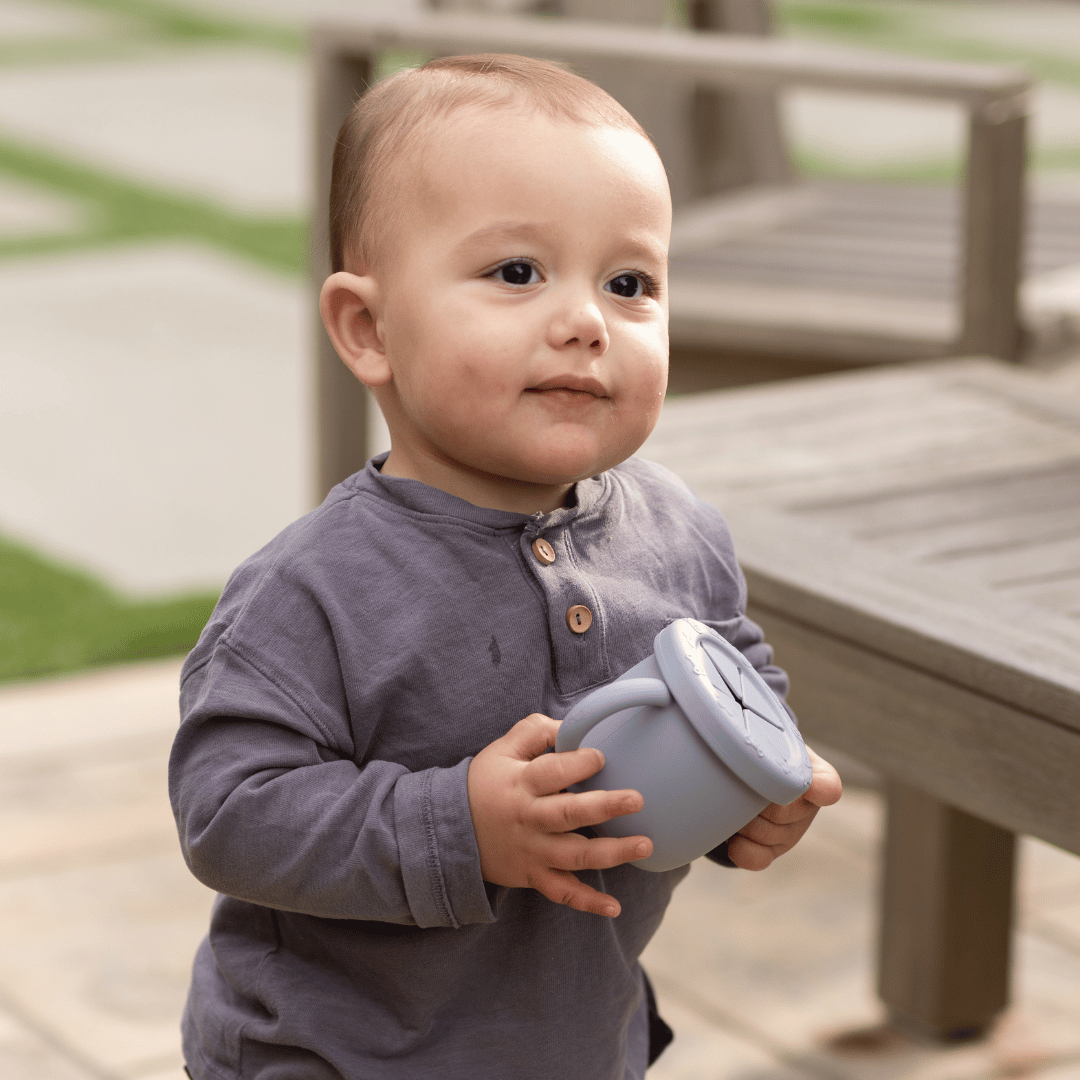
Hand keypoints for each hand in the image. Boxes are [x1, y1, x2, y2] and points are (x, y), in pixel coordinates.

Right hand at [467, 713, 652, 917]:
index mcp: (521, 783)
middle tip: (637, 799)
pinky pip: (562, 892)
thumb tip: (573, 726)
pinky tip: (614, 907)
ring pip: (573, 856)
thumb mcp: (502, 749)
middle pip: (568, 815)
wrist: (450, 831)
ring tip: (645, 845)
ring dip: (611, 853)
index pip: (552, 772)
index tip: (601, 756)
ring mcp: (532, 851)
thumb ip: (537, 732)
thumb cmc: (485, 782)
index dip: (578, 763)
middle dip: (604, 807)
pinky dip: (587, 902)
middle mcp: (529, 819)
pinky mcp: (533, 875)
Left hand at [726, 747, 842, 870]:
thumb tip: (734, 738)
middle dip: (755, 800)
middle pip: (784, 813)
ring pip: (766, 834)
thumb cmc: (764, 749)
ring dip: (742, 820)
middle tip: (735, 781)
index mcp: (815, 775)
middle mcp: (807, 807)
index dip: (820, 788)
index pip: (828, 785)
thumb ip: (765, 738)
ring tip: (728, 799)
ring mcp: (789, 832)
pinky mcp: (770, 851)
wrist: (749, 769)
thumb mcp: (770, 737)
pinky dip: (743, 852)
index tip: (811, 788)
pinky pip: (759, 859)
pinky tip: (732, 840)